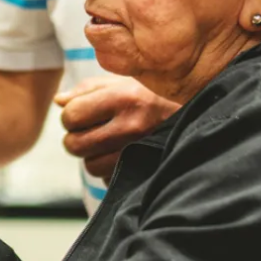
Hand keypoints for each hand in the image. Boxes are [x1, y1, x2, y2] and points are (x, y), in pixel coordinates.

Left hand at [55, 76, 179, 181]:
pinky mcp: (145, 172)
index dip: (70, 116)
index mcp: (123, 98)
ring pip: (89, 166)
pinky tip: (120, 156)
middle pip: (75, 144)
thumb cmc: (153, 96)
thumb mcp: (124, 81)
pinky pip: (108, 180)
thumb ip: (88, 89)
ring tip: (106, 143)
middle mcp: (132, 126)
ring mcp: (140, 152)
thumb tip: (59, 101)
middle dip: (75, 139)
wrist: (201, 116)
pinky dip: (109, 170)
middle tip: (88, 132)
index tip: (80, 114)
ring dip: (92, 156)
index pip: (71, 114)